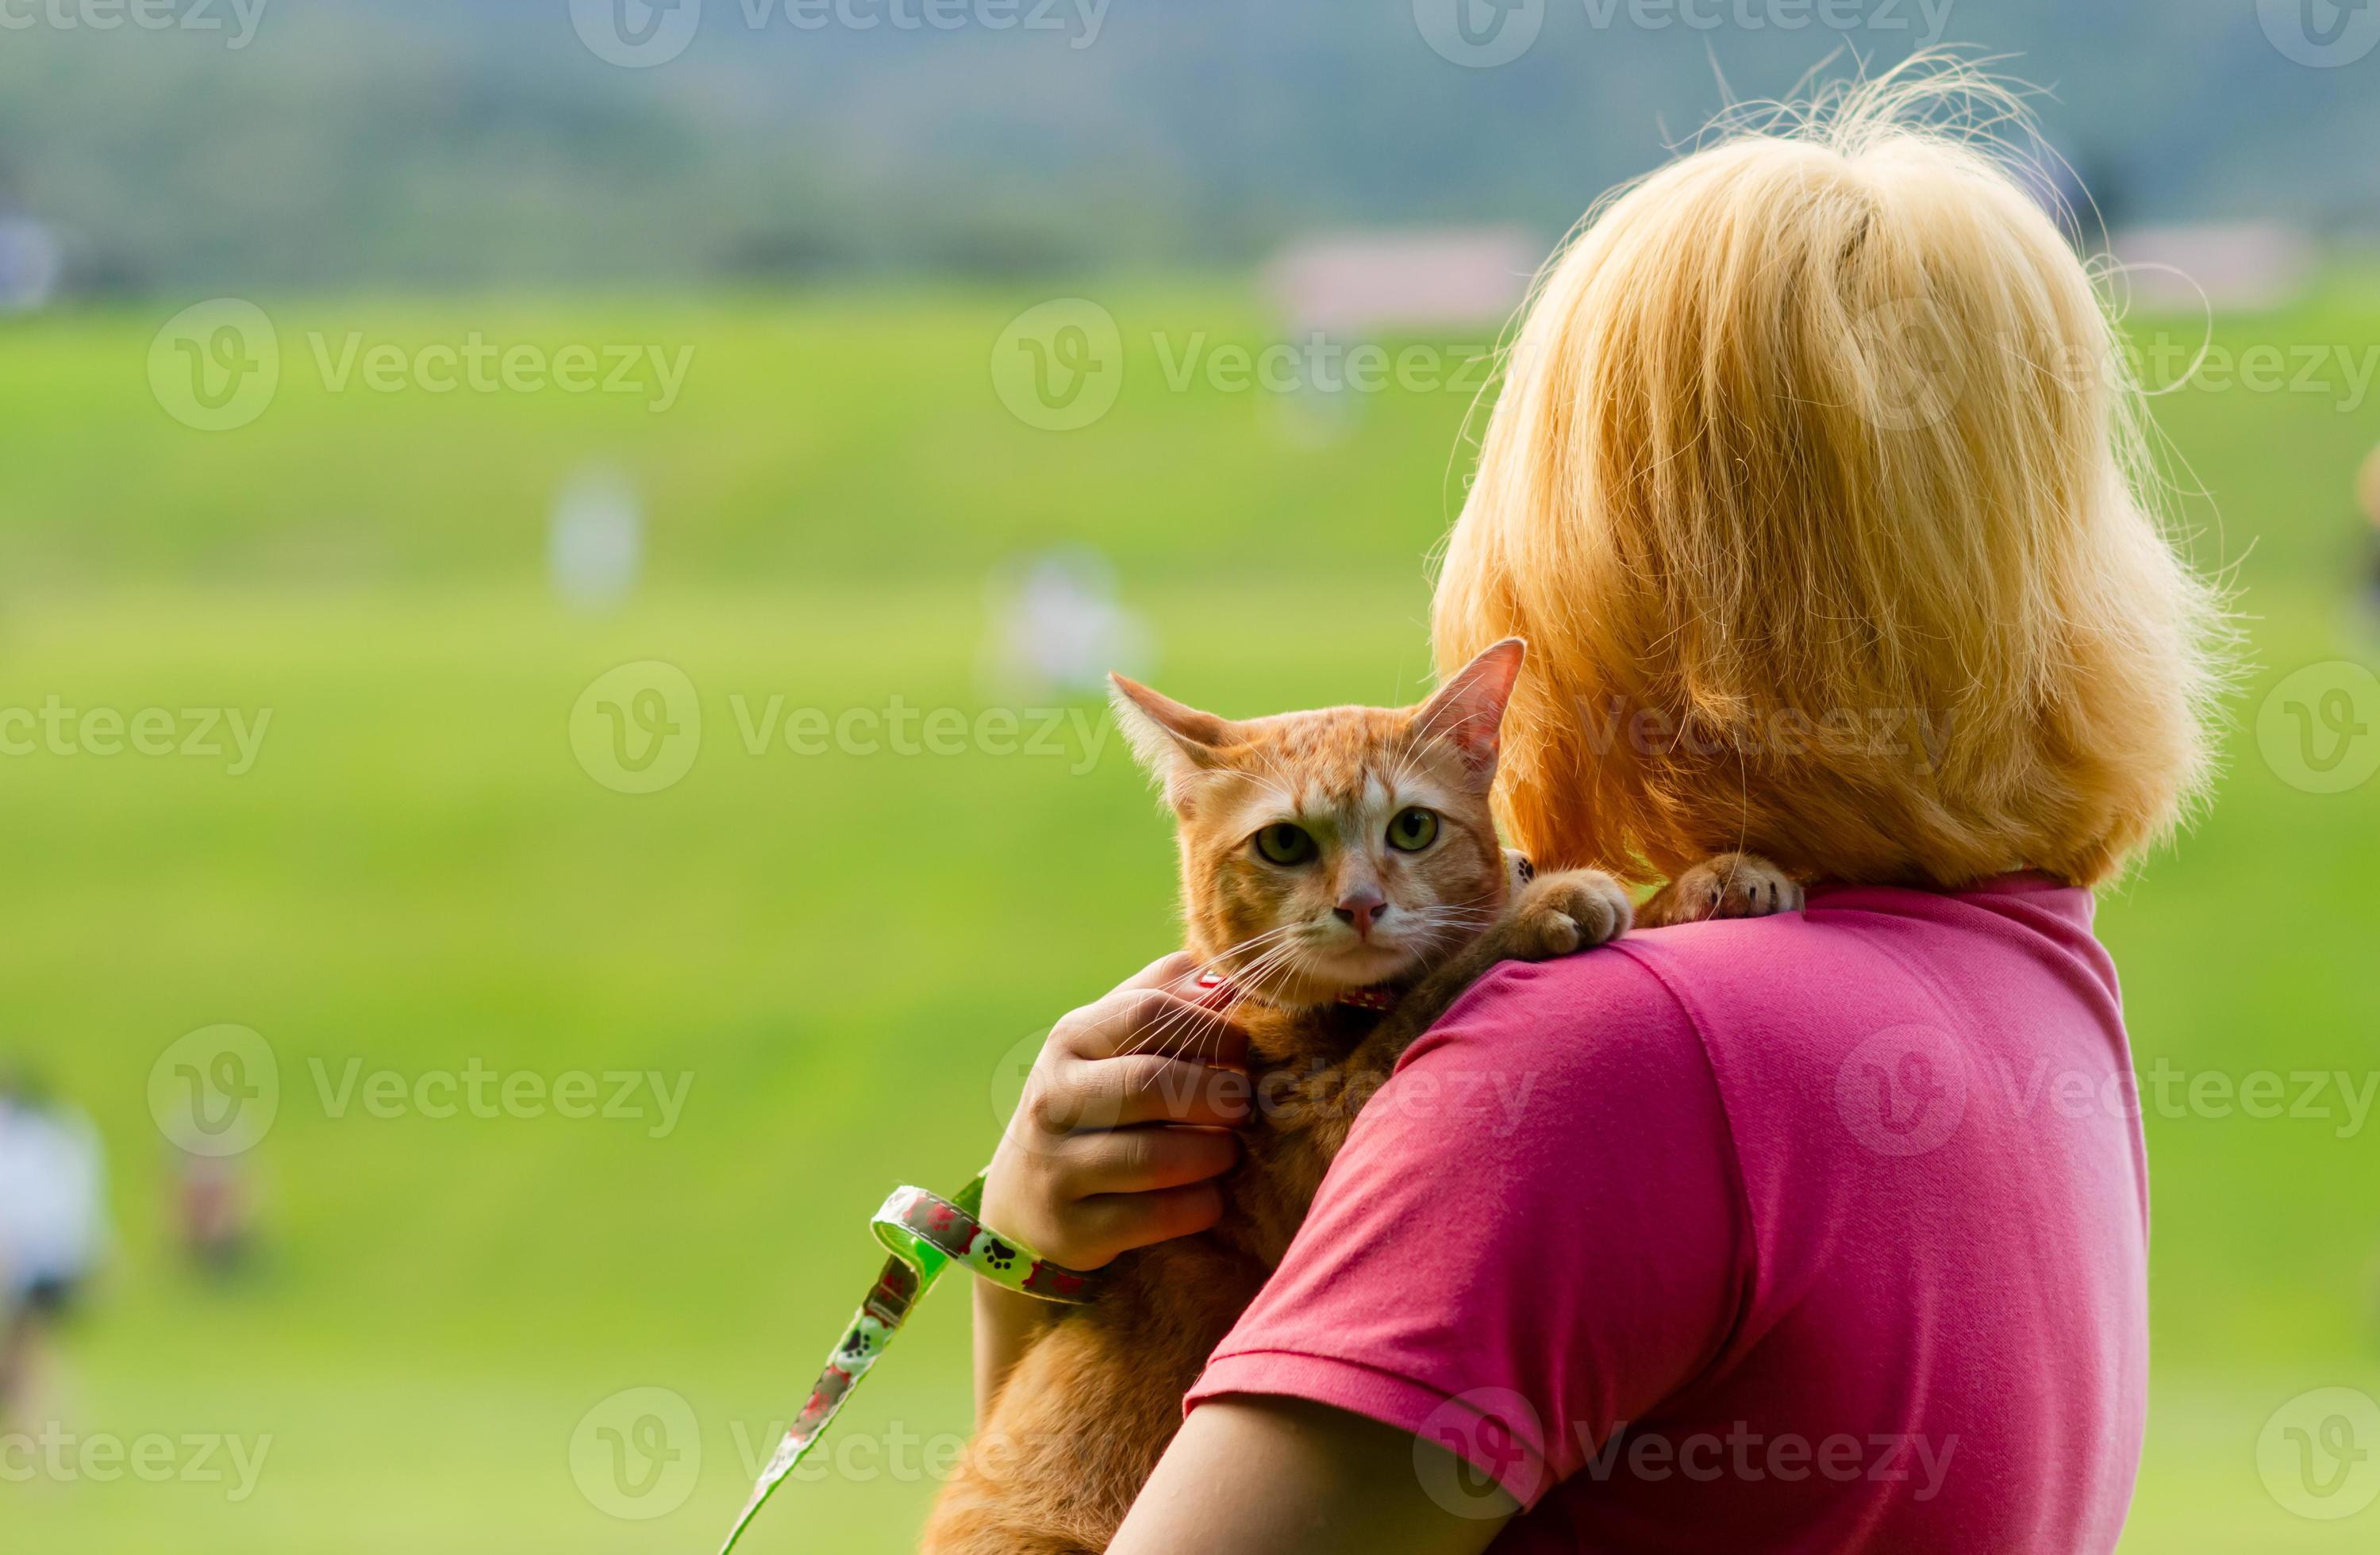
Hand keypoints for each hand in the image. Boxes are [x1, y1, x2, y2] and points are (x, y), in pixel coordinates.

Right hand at [980, 952, 1251, 1270]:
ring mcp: (1056, 1168)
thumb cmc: (1094, 1105)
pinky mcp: (1072, 1229)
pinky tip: (1210, 1197)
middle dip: (1218, 1096)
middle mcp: (1052, 1100)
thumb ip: (1162, 998)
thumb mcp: (1111, 1043)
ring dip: (1214, 1154)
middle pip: (1152, 1084)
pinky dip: (1199, 1206)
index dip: (1211, 1029)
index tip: (1244, 1049)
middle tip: (1244, 1108)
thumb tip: (1222, 977)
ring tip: (1228, 1151)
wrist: (1022, 1207)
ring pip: (1155, 1157)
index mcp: (1070, 1040)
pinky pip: (1155, 1217)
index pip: (1148, 1012)